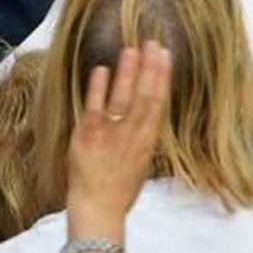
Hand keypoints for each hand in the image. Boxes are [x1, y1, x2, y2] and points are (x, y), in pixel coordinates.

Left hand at [65, 43, 171, 236]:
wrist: (98, 209)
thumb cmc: (120, 192)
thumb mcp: (141, 164)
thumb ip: (142, 139)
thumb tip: (145, 118)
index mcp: (147, 142)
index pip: (158, 103)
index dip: (162, 78)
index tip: (165, 57)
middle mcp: (132, 135)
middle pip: (144, 95)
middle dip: (149, 68)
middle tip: (152, 43)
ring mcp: (110, 134)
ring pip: (122, 97)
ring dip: (127, 72)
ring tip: (131, 50)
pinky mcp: (87, 136)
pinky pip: (94, 107)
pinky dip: (98, 88)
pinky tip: (102, 69)